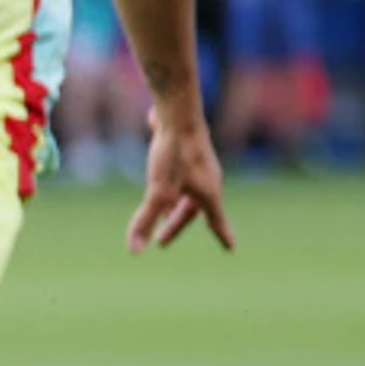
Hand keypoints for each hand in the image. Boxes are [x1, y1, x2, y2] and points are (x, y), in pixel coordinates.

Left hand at [129, 106, 234, 253]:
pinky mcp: (183, 154)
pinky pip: (180, 178)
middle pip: (193, 211)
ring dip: (173, 208)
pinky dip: (171, 190)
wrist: (177, 114)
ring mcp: (197, 166)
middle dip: (175, 226)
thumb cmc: (174, 154)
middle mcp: (208, 180)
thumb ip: (145, 221)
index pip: (216, 221)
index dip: (222, 236)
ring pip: (187, 194)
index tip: (231, 249)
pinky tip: (159, 187)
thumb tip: (134, 251)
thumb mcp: (157, 192)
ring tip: (158, 217)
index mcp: (209, 193)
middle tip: (160, 241)